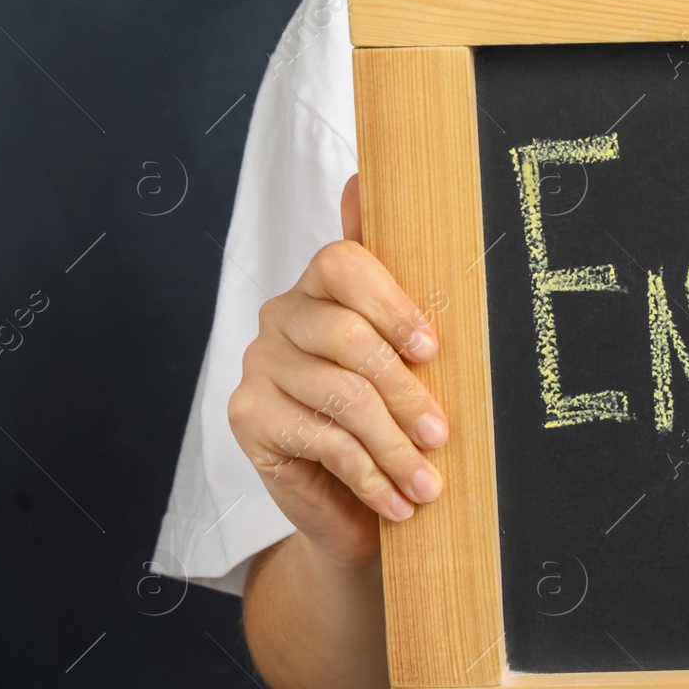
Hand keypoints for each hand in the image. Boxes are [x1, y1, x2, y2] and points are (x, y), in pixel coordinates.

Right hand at [228, 174, 447, 568]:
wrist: (354, 508)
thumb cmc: (392, 421)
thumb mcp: (409, 357)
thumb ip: (395, 281)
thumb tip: (364, 180)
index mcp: (323, 287)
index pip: (342, 263)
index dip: (392, 305)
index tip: (433, 350)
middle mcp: (282, 316)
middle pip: (347, 337)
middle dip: (405, 392)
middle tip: (443, 435)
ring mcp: (258, 365)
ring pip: (340, 396)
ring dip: (395, 446)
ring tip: (429, 483)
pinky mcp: (246, 417)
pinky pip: (320, 439)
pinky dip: (369, 475)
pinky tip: (398, 502)